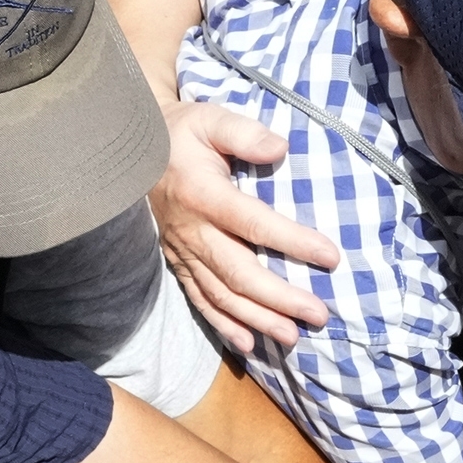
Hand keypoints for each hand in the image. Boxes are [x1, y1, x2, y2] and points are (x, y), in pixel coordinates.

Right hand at [150, 98, 338, 350]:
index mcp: (202, 193)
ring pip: (220, 295)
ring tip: (292, 336)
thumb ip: (244, 132)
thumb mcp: (210, 119)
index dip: (292, 241)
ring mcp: (182, 251)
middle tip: (318, 314)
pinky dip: (223, 325)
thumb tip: (279, 149)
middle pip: (238, 273)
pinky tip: (249, 344)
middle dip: (279, 299)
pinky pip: (199, 300)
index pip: (253, 223)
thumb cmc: (182, 133)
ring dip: (257, 319)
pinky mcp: (176, 262)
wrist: (133, 149)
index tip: (330, 257)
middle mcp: (191, 230)